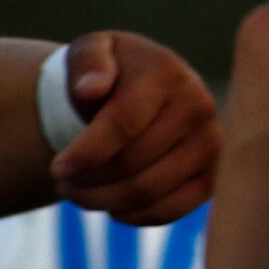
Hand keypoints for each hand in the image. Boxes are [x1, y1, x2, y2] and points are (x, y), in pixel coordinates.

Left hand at [48, 30, 217, 224]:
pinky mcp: (212, 176)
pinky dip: (132, 216)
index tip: (57, 168)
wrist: (148, 90)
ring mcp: (211, 144)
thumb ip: (88, 62)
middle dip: (87, 180)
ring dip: (102, 201)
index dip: (86, 153)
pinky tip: (111, 205)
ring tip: (77, 193)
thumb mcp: (93, 52)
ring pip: (147, 192)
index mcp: (167, 74)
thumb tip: (91, 89)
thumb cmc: (112, 73)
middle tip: (62, 180)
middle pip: (132, 163)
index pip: (124, 123)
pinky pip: (170, 211)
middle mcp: (199, 107)